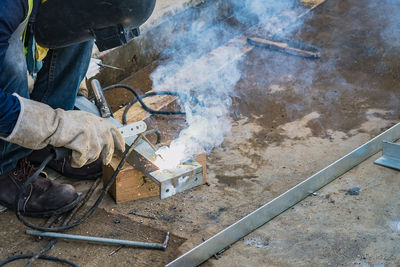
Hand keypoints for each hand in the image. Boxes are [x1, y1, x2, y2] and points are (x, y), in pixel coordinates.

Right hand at [2, 94, 124, 166]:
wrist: (52, 124)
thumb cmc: (64, 122)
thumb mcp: (84, 120)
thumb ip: (95, 127)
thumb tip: (104, 139)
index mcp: (99, 121)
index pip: (115, 132)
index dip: (120, 142)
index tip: (122, 148)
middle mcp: (99, 129)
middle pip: (108, 148)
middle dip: (106, 156)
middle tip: (105, 161)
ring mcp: (92, 138)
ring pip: (94, 156)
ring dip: (85, 157)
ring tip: (76, 151)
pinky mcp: (84, 146)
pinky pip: (82, 160)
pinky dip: (76, 161)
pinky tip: (71, 156)